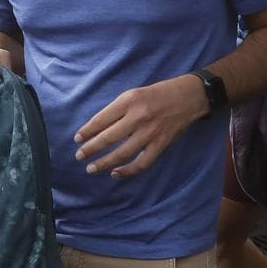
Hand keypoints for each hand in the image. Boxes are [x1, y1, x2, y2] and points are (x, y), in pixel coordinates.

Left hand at [73, 74, 207, 177]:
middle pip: (108, 137)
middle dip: (90, 149)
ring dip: (104, 163)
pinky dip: (128, 171)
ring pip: (122, 153)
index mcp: (129, 101)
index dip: (87, 131)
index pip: (102, 119)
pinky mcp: (161, 144)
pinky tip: (116, 173)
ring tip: (91, 168)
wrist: (189, 96)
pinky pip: (142, 163)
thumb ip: (118, 109)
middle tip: (79, 156)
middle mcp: (138, 116)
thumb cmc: (159, 93)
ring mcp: (150, 132)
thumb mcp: (135, 93)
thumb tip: (99, 128)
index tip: (77, 139)